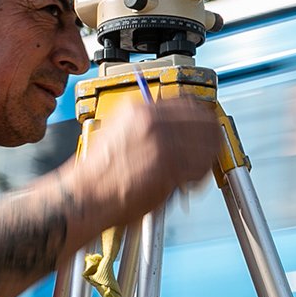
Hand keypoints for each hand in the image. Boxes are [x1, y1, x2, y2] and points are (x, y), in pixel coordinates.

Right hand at [70, 95, 220, 225]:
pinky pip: (202, 166)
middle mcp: (153, 120)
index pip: (187, 100)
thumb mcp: (118, 132)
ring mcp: (163, 142)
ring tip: (198, 167)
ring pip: (208, 142)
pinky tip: (192, 181)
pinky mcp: (170, 167)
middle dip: (210, 134)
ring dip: (208, 155)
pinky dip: (202, 174)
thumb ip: (146, 125)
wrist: (85, 196)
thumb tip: (171, 126)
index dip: (200, 115)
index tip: (204, 124)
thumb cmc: (97, 173)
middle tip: (210, 146)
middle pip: (204, 118)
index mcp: (140, 108)